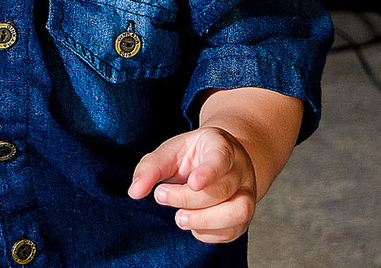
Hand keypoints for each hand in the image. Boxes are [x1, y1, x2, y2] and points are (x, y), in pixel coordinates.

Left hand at [128, 126, 257, 243]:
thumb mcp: (170, 151)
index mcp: (221, 146)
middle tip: (161, 195)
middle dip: (189, 198)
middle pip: (223, 189)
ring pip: (238, 212)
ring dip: (205, 220)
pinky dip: (209, 232)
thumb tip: (134, 192)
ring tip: (179, 219)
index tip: (193, 183)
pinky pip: (233, 230)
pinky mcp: (242, 217)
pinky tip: (192, 225)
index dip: (209, 172)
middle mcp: (239, 171)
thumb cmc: (193, 155)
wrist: (221, 159)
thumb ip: (151, 168)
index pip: (221, 158)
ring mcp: (246, 194)